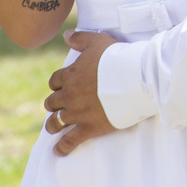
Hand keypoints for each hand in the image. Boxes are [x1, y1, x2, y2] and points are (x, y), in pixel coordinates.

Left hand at [43, 30, 117, 155]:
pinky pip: (70, 141)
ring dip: (53, 125)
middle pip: (52, 102)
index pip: (54, 81)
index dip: (57, 84)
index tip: (61, 86)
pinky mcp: (89, 128)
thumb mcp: (97, 41)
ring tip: (53, 128)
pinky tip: (58, 151)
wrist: (135, 77)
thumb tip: (66, 35)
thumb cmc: (117, 57)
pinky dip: (62, 148)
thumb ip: (79, 38)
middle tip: (59, 106)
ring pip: (56, 122)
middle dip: (54, 104)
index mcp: (69, 76)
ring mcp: (78, 113)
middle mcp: (69, 96)